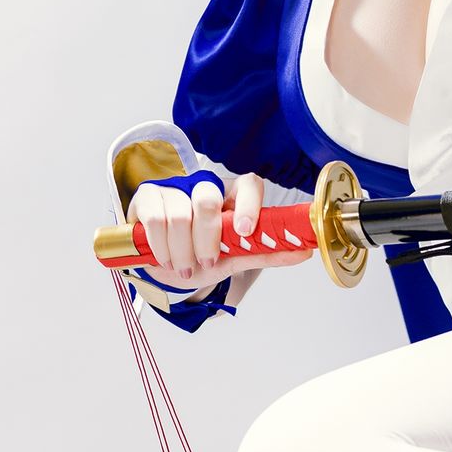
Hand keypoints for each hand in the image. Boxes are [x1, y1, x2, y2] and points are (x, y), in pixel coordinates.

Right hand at [128, 170, 265, 286]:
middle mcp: (204, 185)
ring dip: (182, 251)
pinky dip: (162, 247)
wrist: (166, 265)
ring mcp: (174, 187)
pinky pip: (155, 220)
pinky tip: (166, 258)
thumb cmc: (201, 254)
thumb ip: (263, 253)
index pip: (248, 184)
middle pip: (208, 201)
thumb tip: (304, 252)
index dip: (248, 205)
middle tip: (206, 262)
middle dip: (206, 241)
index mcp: (232, 195)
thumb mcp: (233, 257)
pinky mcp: (148, 196)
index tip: (244, 231)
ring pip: (179, 216)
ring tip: (184, 266)